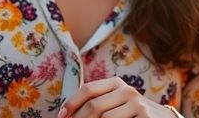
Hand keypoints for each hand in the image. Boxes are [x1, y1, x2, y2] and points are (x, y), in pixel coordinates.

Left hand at [57, 77, 176, 117]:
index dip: (71, 103)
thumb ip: (97, 103)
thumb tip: (67, 114)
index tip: (61, 117)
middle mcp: (127, 91)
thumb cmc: (132, 114)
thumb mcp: (117, 102)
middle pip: (94, 106)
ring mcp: (137, 104)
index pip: (88, 89)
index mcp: (116, 83)